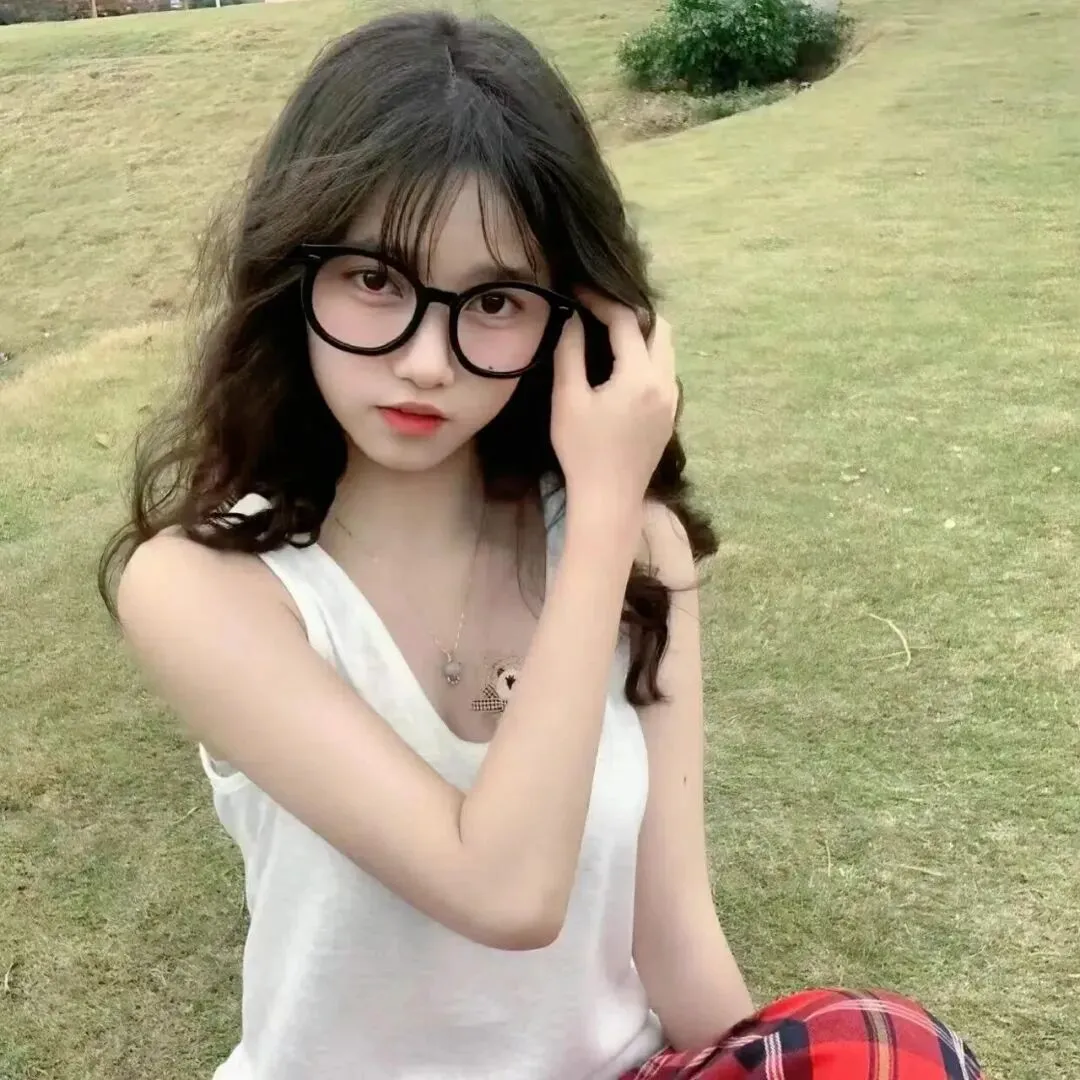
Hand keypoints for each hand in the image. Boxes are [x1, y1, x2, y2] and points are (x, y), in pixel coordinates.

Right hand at [551, 289, 677, 516]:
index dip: (601, 300)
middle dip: (630, 312)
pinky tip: (620, 367)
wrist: (609, 499)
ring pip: (666, 349)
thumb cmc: (582, 451)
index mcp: (639, 376)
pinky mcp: (670, 415)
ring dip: (642, 334)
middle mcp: (664, 383)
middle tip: (598, 310)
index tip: (578, 291)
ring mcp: (672, 400)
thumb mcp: (568, 400)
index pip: (626, 320)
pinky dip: (647, 357)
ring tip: (608, 334)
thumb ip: (569, 353)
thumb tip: (571, 318)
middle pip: (659, 327)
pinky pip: (665, 371)